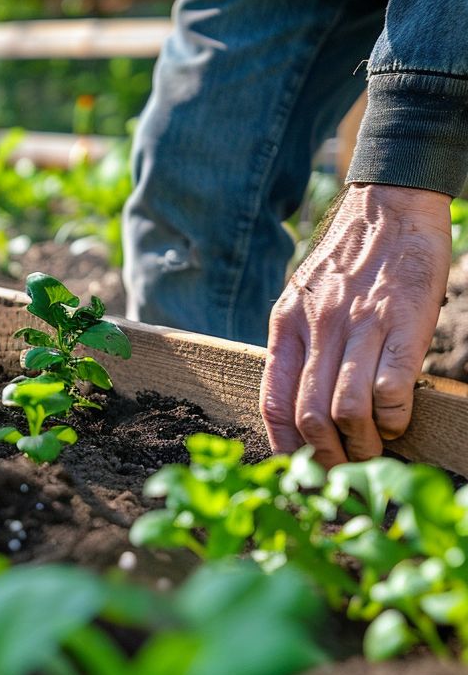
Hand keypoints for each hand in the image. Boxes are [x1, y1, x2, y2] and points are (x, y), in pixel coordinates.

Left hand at [260, 183, 450, 466]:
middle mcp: (317, 328)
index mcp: (285, 326)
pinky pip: (390, 388)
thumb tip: (295, 403)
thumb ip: (296, 344)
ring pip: (346, 409)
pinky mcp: (402, 322)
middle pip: (309, 415)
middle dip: (327, 455)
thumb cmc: (348, 261)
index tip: (298, 467)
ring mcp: (359, 326)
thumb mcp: (301, 298)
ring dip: (362, 443)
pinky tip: (397, 417)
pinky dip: (394, 416)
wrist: (389, 206)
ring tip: (373, 446)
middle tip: (344, 467)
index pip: (272, 401)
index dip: (284, 445)